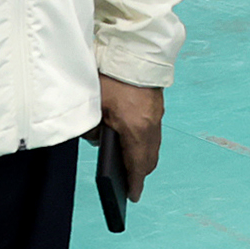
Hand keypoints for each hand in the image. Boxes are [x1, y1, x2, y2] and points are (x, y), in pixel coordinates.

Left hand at [84, 74, 164, 201]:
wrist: (135, 51)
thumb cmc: (112, 78)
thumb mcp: (94, 105)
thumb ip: (92, 128)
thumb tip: (95, 138)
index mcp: (135, 129)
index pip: (136, 165)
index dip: (134, 183)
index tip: (133, 197)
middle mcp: (151, 125)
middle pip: (150, 159)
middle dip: (140, 172)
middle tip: (130, 183)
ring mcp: (157, 115)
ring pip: (153, 146)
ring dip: (144, 157)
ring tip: (131, 164)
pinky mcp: (157, 106)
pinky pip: (154, 132)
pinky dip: (146, 142)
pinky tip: (134, 140)